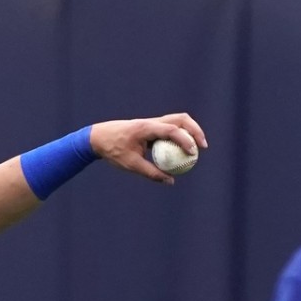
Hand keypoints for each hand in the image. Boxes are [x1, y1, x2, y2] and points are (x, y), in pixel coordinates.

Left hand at [90, 113, 206, 184]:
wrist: (98, 137)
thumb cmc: (112, 150)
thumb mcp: (131, 165)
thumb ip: (152, 173)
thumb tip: (171, 181)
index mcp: (146, 128)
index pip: (172, 130)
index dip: (186, 140)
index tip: (193, 153)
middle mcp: (151, 122)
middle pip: (180, 119)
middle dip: (195, 131)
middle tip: (203, 147)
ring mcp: (152, 122)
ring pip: (177, 120)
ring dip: (190, 131)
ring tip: (197, 147)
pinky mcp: (151, 126)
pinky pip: (170, 128)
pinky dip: (180, 135)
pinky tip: (182, 150)